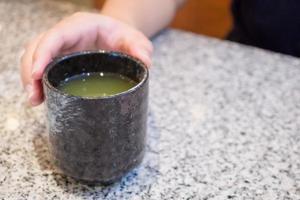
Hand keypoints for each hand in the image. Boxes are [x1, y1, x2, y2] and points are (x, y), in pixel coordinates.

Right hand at [20, 12, 152, 105]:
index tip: (38, 75)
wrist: (120, 39)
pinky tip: (41, 98)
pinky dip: (39, 82)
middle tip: (34, 97)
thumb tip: (145, 62)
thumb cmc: (125, 37)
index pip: (55, 36)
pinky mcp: (61, 58)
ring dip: (31, 79)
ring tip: (35, 101)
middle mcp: (66, 34)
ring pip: (36, 57)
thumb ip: (140, 48)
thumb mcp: (136, 40)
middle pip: (38, 47)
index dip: (43, 54)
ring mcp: (62, 46)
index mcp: (80, 25)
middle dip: (31, 71)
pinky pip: (44, 67)